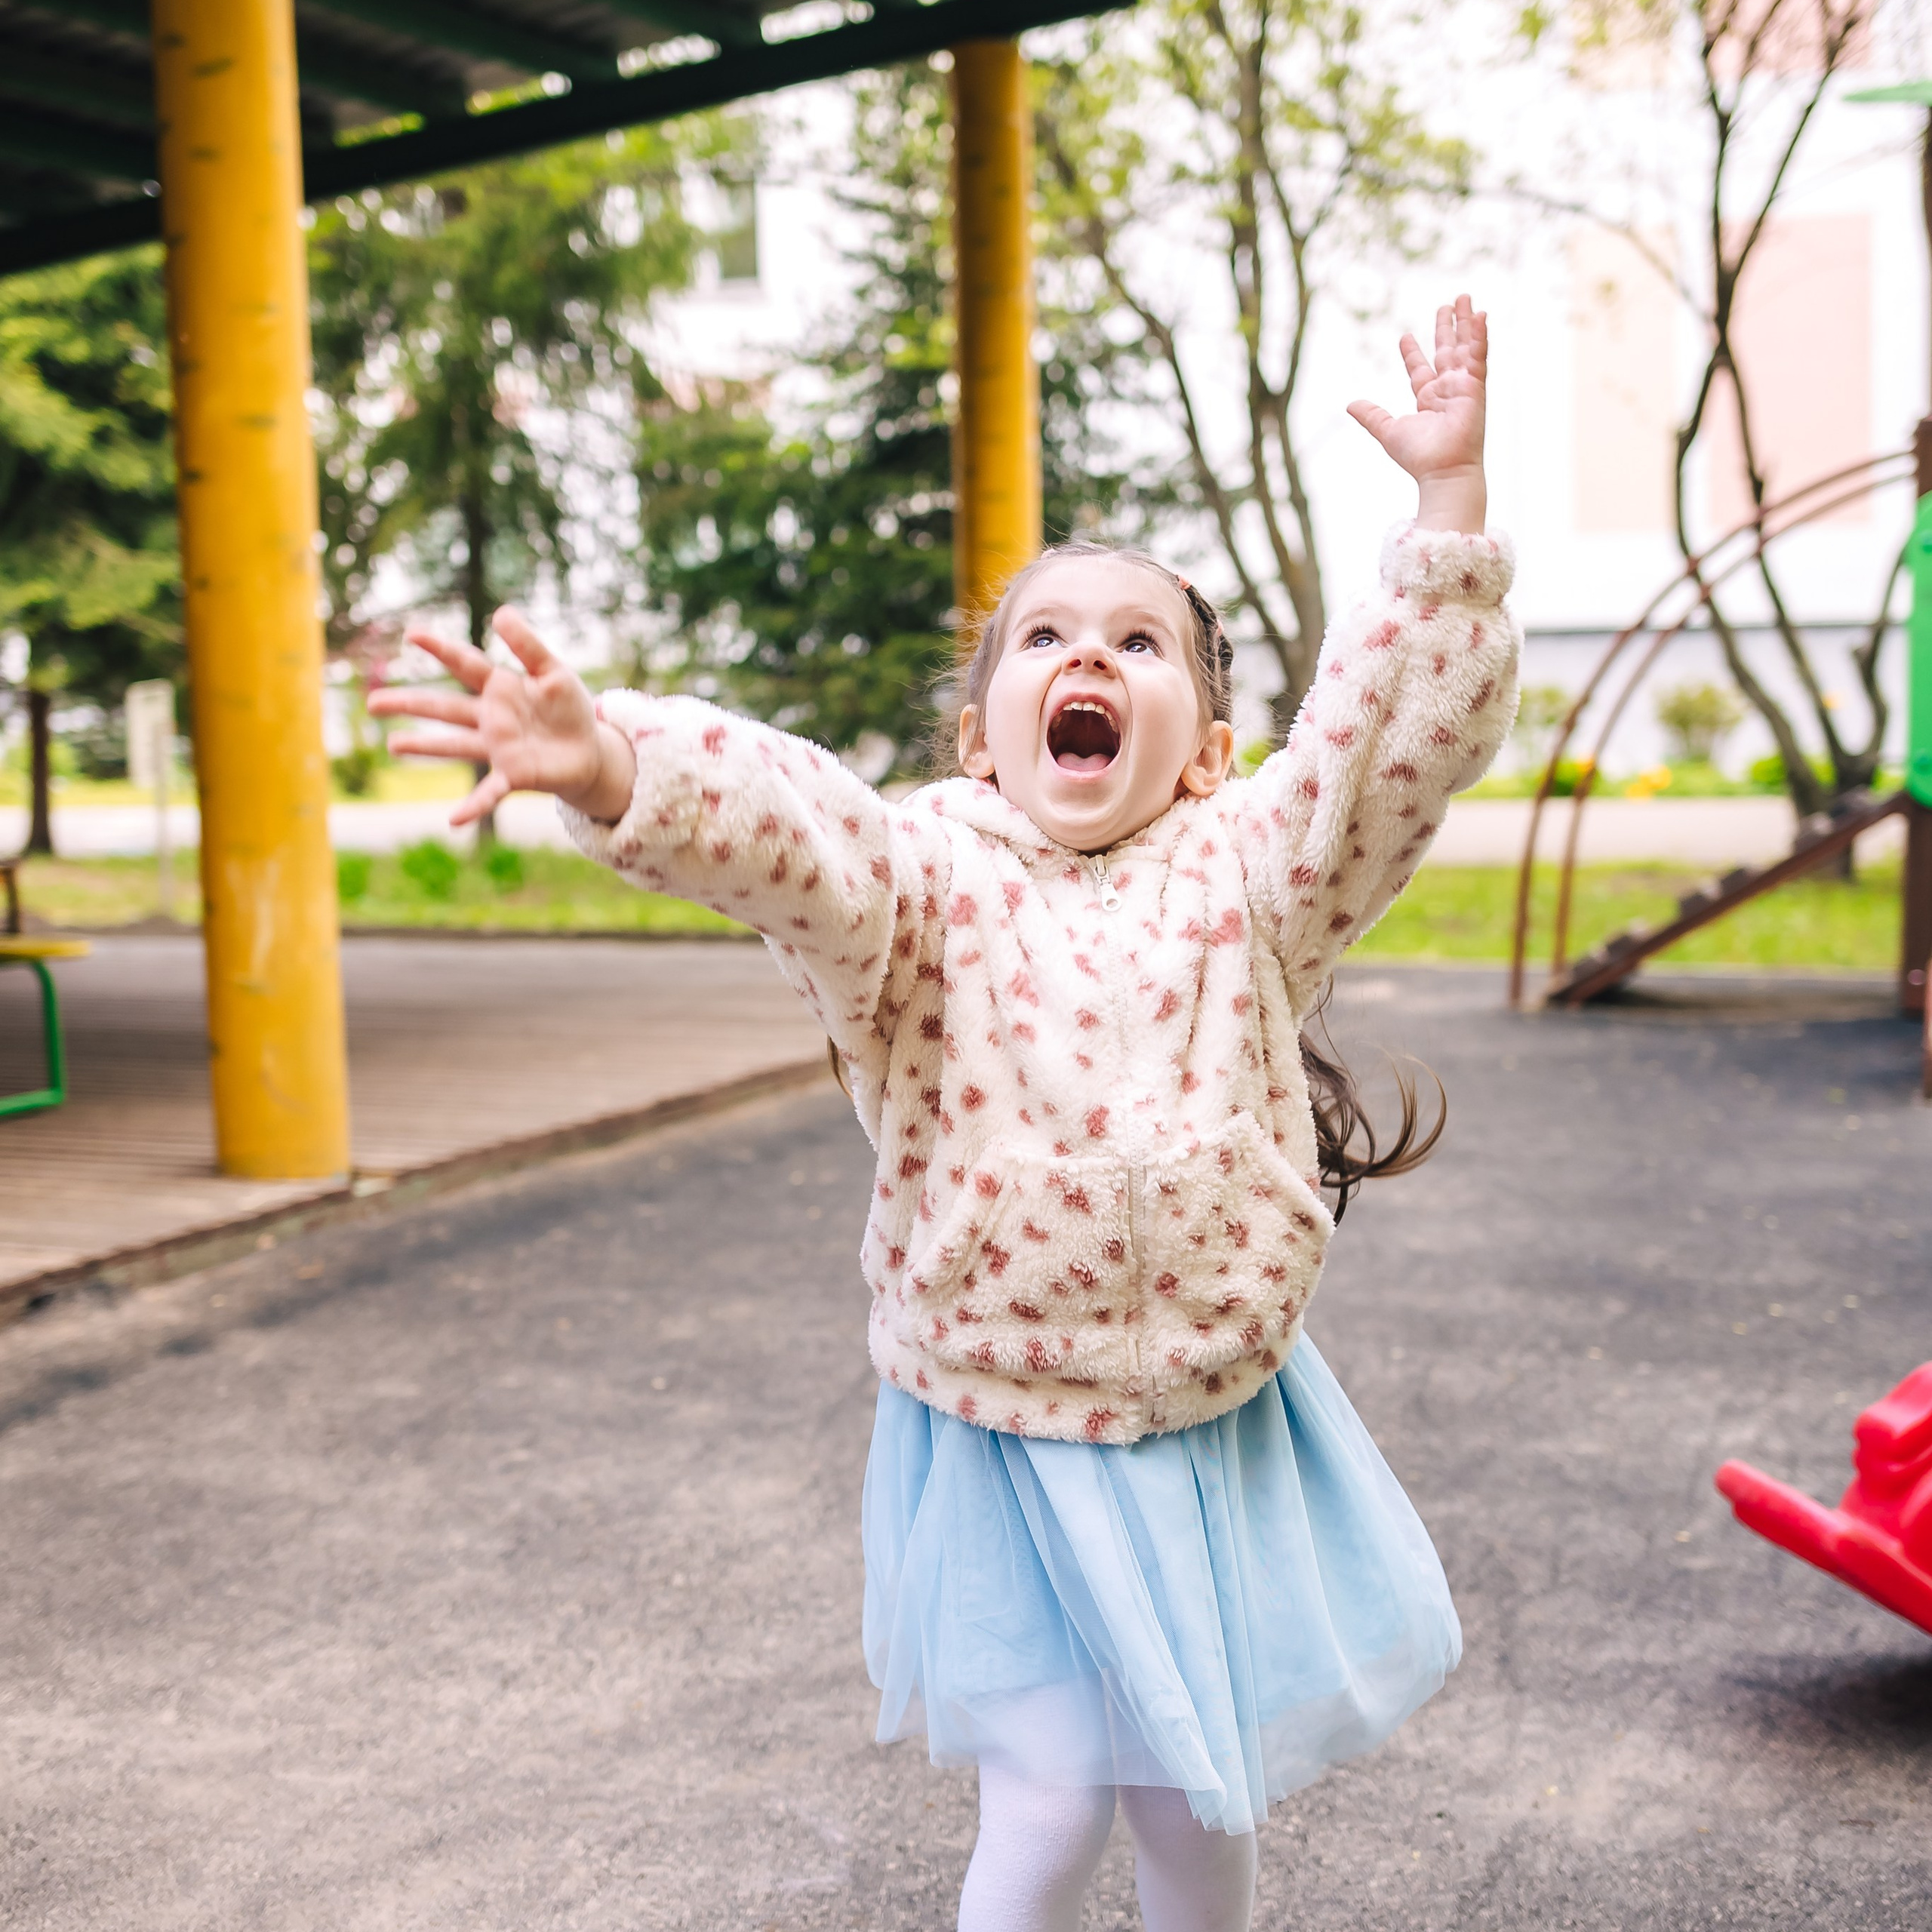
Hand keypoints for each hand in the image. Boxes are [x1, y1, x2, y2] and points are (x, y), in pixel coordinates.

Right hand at [366, 607, 637, 825]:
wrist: (591, 751)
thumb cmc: (570, 710)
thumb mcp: (554, 672)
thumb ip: (528, 646)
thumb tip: (500, 613)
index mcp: (500, 688)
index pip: (465, 665)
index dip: (440, 649)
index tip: (412, 634)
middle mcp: (491, 719)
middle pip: (445, 708)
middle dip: (410, 704)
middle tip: (372, 702)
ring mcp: (498, 748)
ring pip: (454, 746)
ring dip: (424, 747)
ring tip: (392, 746)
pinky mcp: (514, 775)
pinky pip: (489, 792)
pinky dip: (472, 806)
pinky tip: (453, 820)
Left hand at [1347, 294, 1487, 534]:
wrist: (1441, 470)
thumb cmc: (1418, 457)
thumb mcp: (1388, 431)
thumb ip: (1371, 415)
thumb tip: (1350, 404)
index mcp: (1427, 399)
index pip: (1420, 369)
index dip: (1412, 352)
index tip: (1405, 336)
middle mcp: (1447, 390)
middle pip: (1446, 351)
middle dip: (1447, 328)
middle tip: (1448, 304)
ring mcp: (1463, 387)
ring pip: (1464, 347)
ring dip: (1466, 323)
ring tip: (1464, 298)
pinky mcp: (1476, 386)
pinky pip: (1478, 355)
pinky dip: (1479, 335)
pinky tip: (1481, 315)